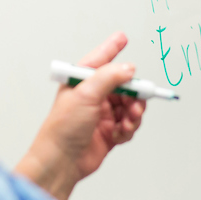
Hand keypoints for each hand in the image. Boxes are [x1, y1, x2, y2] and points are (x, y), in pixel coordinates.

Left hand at [14, 32, 145, 199]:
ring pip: (129, 106)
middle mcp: (92, 96)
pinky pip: (128, 124)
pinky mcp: (109, 132)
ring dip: (133, 113)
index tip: (122, 37)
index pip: (100, 60)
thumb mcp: (85, 94)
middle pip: (123, 85)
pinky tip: (120, 132)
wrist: (61, 161)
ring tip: (129, 119)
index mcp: (81, 82)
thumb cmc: (62, 128)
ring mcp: (102, 114)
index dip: (112, 48)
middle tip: (138, 99)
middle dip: (133, 93)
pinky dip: (128, 128)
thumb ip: (109, 77)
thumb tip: (128, 68)